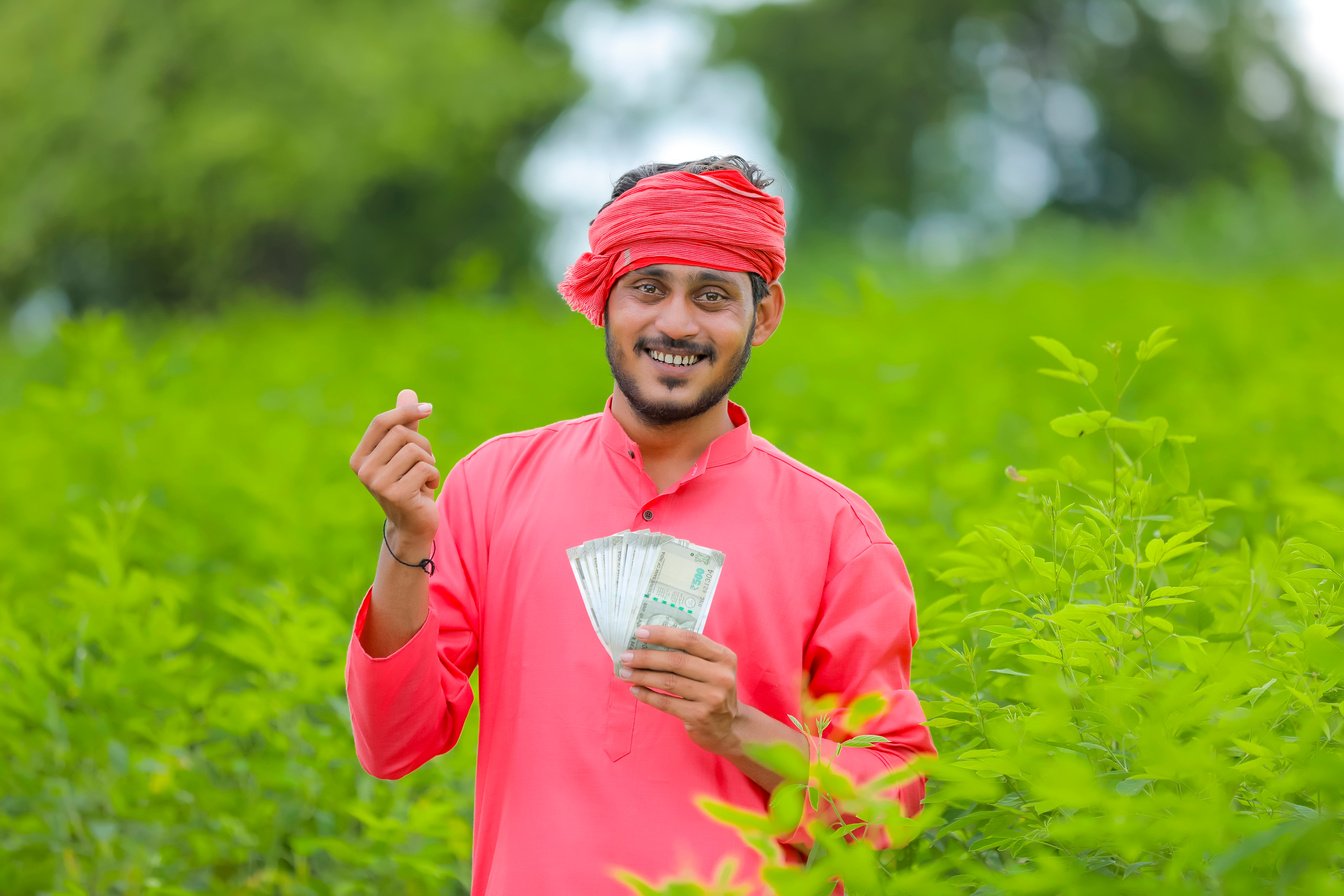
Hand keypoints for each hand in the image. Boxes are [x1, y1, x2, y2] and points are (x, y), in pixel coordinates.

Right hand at [349, 389, 439, 545]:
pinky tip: (426, 489)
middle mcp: (363, 470)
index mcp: (360, 458)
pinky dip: (434, 476)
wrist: (413, 524)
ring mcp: (377, 483)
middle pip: (402, 434)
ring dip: (429, 462)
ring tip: (424, 477)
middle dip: (423, 444)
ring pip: (416, 450)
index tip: (429, 408)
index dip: (406, 411)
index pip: (381, 422)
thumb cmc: (410, 483)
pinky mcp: (396, 494)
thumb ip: (405, 424)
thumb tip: (407, 392)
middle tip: (425, 462)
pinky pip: (425, 467)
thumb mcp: (406, 452)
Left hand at [621, 626, 741, 755]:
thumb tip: (648, 643)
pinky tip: (635, 689)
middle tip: (625, 656)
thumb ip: (690, 654)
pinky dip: (647, 695)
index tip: (639, 632)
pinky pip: (666, 703)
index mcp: (724, 657)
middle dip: (646, 657)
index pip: (690, 639)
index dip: (663, 634)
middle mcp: (721, 676)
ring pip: (668, 682)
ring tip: (624, 673)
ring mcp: (712, 697)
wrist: (729, 728)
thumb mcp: (712, 669)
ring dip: (642, 676)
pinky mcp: (700, 716)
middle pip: (676, 661)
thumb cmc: (712, 690)